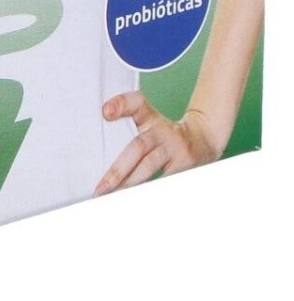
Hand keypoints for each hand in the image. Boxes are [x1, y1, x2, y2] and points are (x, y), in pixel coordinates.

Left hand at [94, 92, 221, 195]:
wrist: (201, 138)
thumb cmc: (162, 133)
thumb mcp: (147, 120)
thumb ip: (123, 121)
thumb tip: (98, 144)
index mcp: (149, 116)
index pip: (136, 103)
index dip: (120, 104)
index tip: (105, 112)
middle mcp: (162, 130)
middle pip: (138, 146)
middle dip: (117, 170)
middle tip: (101, 187)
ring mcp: (175, 147)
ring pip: (150, 165)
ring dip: (130, 183)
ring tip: (113, 196)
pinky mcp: (185, 164)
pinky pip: (165, 179)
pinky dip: (149, 189)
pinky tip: (135, 197)